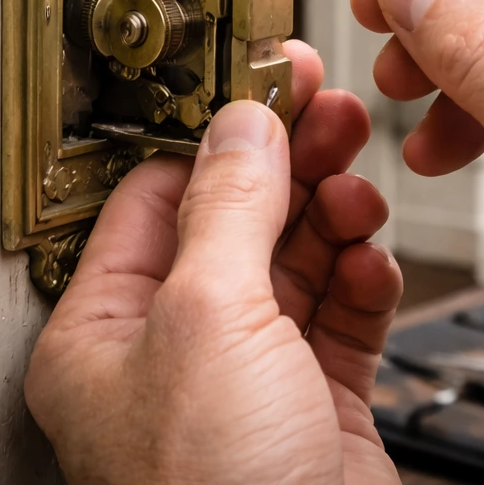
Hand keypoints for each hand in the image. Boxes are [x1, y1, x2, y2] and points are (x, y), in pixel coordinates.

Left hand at [24, 41, 406, 484]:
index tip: (265, 86)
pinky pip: (341, 310)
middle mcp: (176, 345)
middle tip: (331, 109)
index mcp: (111, 327)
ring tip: (359, 183)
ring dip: (332, 213)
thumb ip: (230, 205)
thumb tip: (243, 122)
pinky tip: (372, 261)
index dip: (217, 135)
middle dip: (290, 161)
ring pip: (296, 257)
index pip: (160, 195)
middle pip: (237, 217)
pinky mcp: (315, 397)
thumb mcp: (209, 321)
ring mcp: (250, 370)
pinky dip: (362, 276)